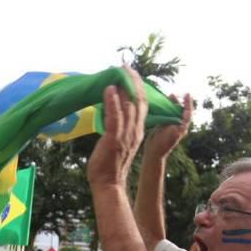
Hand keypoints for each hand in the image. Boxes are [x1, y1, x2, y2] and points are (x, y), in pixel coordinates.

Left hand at [86, 67, 147, 189]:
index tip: (131, 73)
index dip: (138, 88)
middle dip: (133, 81)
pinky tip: (109, 89)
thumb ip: (117, 129)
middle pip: (139, 100)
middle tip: (126, 66)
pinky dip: (112, 101)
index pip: (141, 104)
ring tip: (119, 71)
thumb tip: (109, 114)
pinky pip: (115, 116)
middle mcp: (134, 130)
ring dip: (124, 86)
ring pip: (129, 105)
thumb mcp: (117, 143)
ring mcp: (125, 134)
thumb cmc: (109, 166)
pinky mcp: (114, 139)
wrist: (109, 185)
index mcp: (137, 131)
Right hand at [143, 94, 191, 158]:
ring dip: (171, 104)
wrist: (154, 152)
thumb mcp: (172, 131)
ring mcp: (170, 126)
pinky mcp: (163, 127)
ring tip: (168, 97)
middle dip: (178, 102)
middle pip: (180, 111)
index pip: (188, 112)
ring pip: (173, 112)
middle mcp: (178, 126)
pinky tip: (161, 105)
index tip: (187, 94)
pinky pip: (166, 115)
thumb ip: (176, 120)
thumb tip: (178, 110)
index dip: (188, 103)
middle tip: (173, 94)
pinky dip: (165, 109)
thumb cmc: (164, 143)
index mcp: (182, 127)